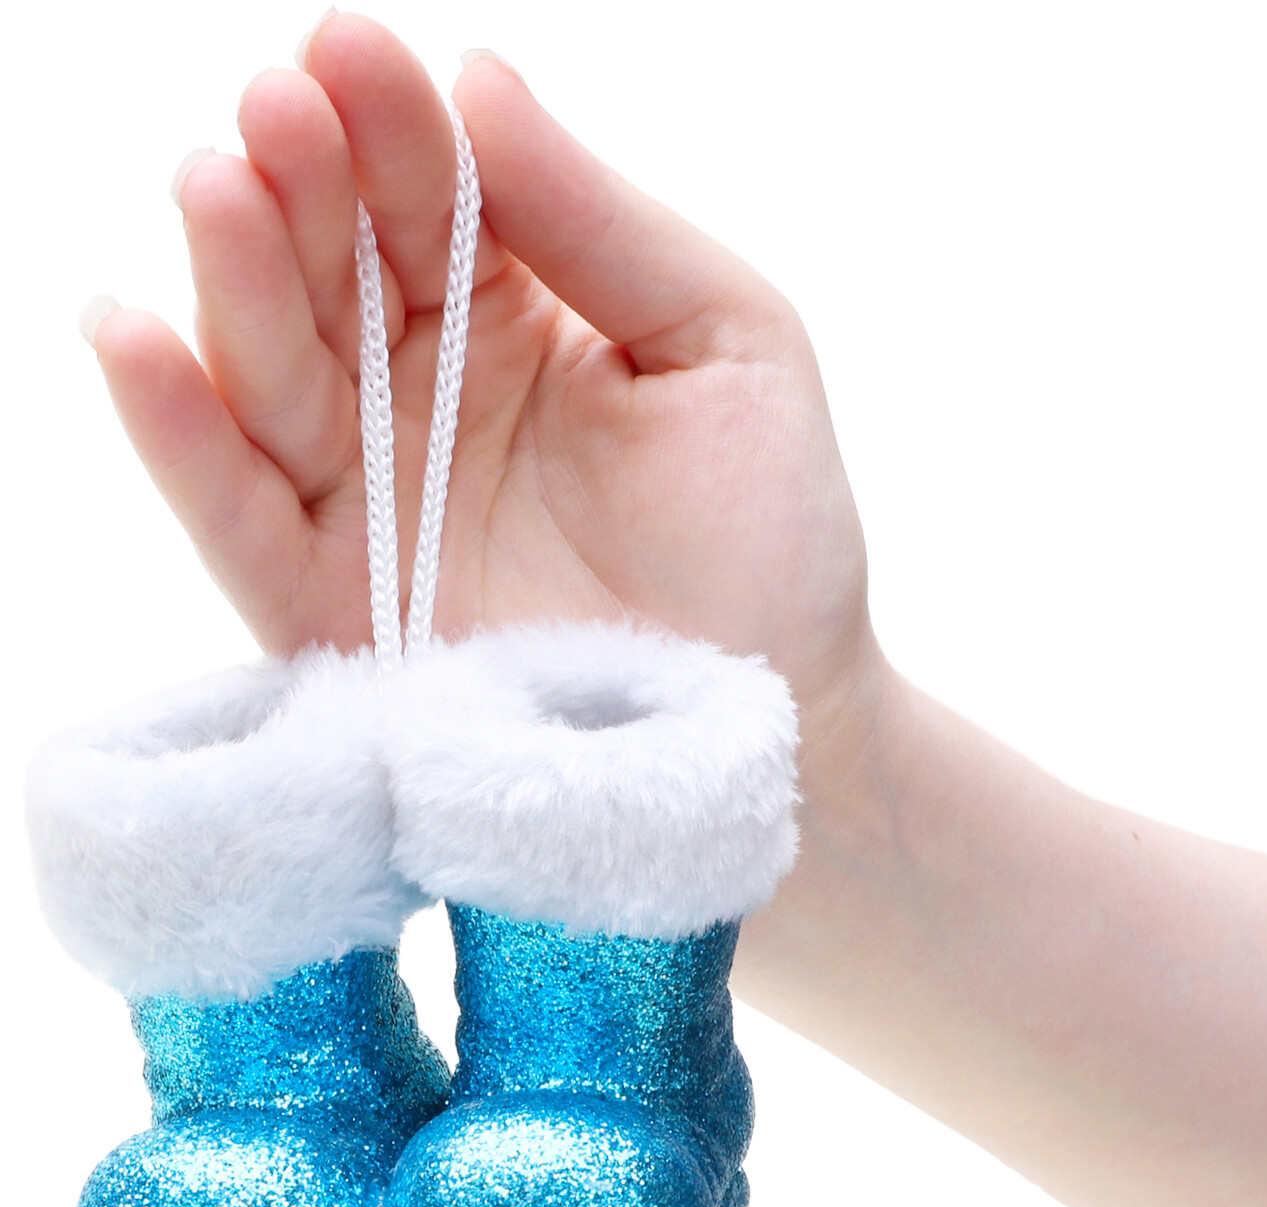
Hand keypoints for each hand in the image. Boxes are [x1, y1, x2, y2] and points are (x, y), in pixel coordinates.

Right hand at [89, 12, 875, 717]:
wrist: (765, 711)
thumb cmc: (764, 528)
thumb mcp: (724, 341)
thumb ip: (601, 223)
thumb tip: (479, 77)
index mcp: (517, 319)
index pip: (432, 202)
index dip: (391, 127)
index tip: (350, 53)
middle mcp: (423, 398)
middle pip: (335, 273)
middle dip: (303, 184)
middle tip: (279, 107)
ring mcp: (370, 501)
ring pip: (274, 372)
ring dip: (235, 279)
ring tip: (217, 186)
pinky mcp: (330, 606)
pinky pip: (237, 513)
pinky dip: (179, 432)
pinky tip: (131, 333)